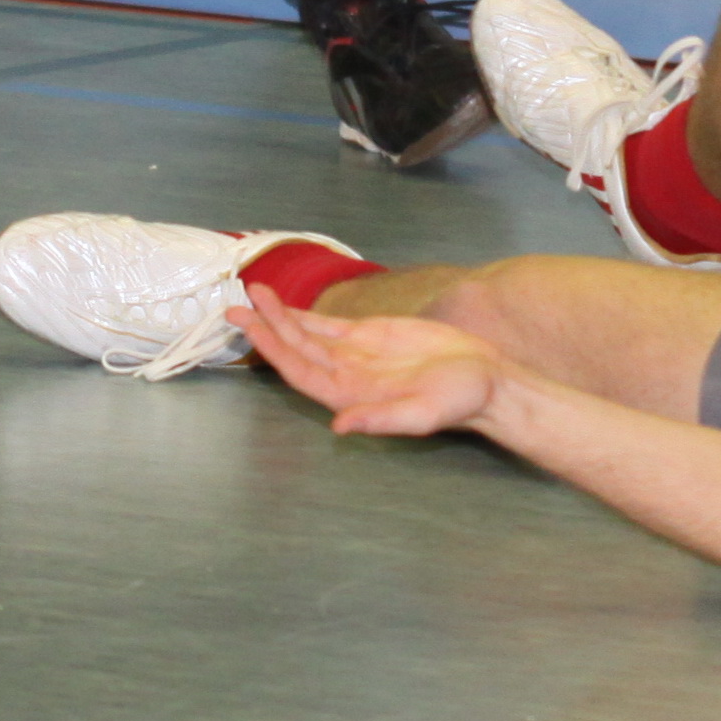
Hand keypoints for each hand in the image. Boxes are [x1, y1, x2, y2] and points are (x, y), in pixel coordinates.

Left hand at [242, 287, 503, 436]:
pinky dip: (305, 313)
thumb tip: (340, 427)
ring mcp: (354, 355)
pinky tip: (284, 304)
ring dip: (279, 316)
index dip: (274, 350)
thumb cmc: (458, 400)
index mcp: (350, 396)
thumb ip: (381, 420)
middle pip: (295, 350)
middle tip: (236, 303)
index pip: (300, 371)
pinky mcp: (370, 335)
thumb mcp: (422, 414)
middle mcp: (343, 376)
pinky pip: (328, 325)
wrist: (484, 379)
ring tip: (253, 293)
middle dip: (265, 327)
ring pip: (307, 334)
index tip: (252, 326)